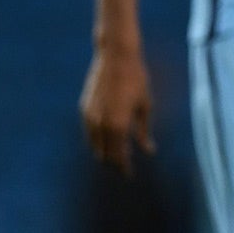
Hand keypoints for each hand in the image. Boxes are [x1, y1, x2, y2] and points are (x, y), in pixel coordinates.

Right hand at [81, 42, 155, 173]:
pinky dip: (97, 140)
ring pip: (94, 144)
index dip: (123, 167)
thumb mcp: (145, 106)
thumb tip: (149, 151)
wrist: (116, 57)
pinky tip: (106, 141)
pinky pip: (89, 132)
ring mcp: (89, 115)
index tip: (129, 175)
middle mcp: (100, 123)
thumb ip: (144, 131)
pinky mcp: (84, 108)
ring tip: (115, 157)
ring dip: (104, 153)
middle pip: (104, 154)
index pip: (118, 155)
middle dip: (113, 163)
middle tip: (123, 169)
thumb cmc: (137, 80)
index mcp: (118, 124)